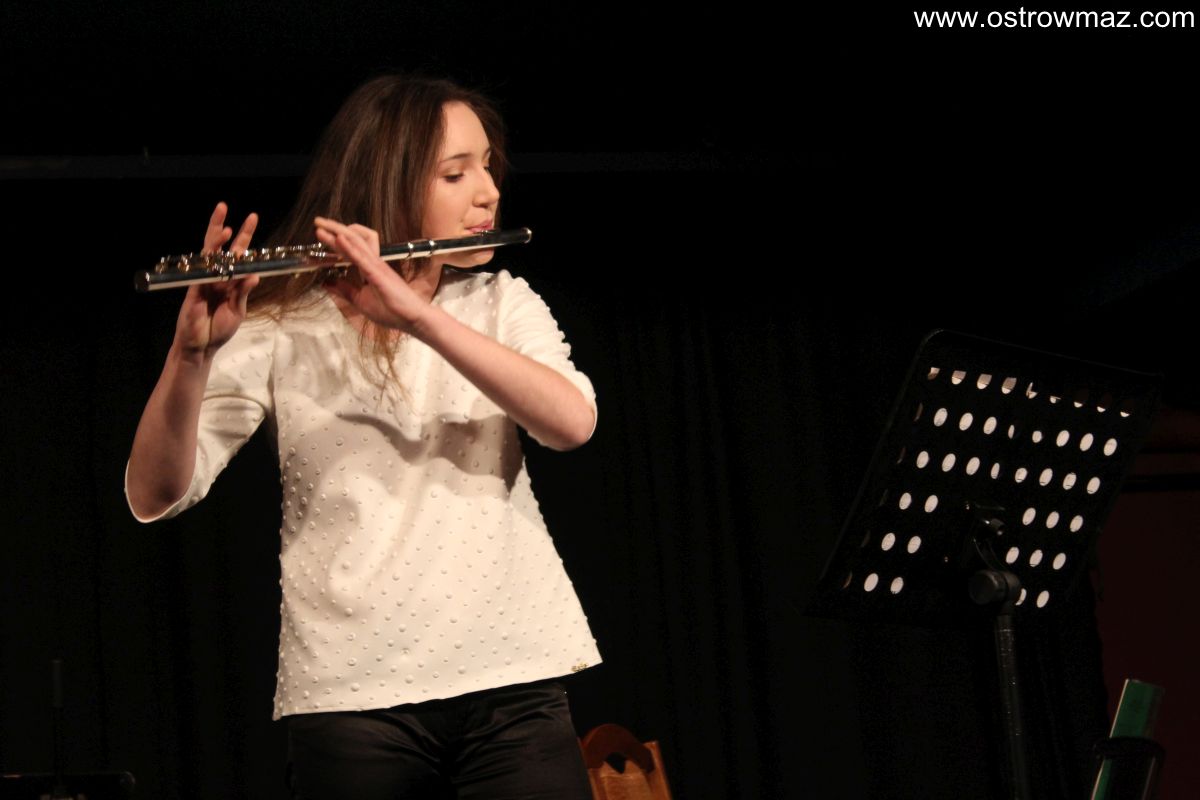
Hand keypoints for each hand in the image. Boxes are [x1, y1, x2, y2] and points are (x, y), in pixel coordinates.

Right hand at [174, 202, 259, 358]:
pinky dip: (211, 265)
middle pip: (218, 247)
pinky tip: (218, 256)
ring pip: (208, 256)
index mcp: (229, 279)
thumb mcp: (238, 310)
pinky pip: (203, 274)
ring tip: (225, 228)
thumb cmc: (220, 328)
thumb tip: (255, 275)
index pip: (237, 253)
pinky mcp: (194, 290)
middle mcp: (216, 276)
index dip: (243, 236)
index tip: (251, 217)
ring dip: (215, 242)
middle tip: (224, 206)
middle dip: (221, 227)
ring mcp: (203, 281)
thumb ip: (244, 292)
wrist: (202, 346)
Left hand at [314, 216, 430, 333]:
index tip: (319, 232)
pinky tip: (339, 239)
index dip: (334, 239)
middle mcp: (372, 262)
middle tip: (317, 221)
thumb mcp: (360, 301)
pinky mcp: (379, 274)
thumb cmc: (392, 311)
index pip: (349, 249)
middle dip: (334, 229)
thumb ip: (344, 290)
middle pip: (352, 239)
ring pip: (356, 243)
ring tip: (322, 225)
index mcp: (368, 268)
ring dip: (338, 232)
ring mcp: (376, 266)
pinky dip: (349, 247)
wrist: (412, 319)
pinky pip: (362, 258)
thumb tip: (326, 282)